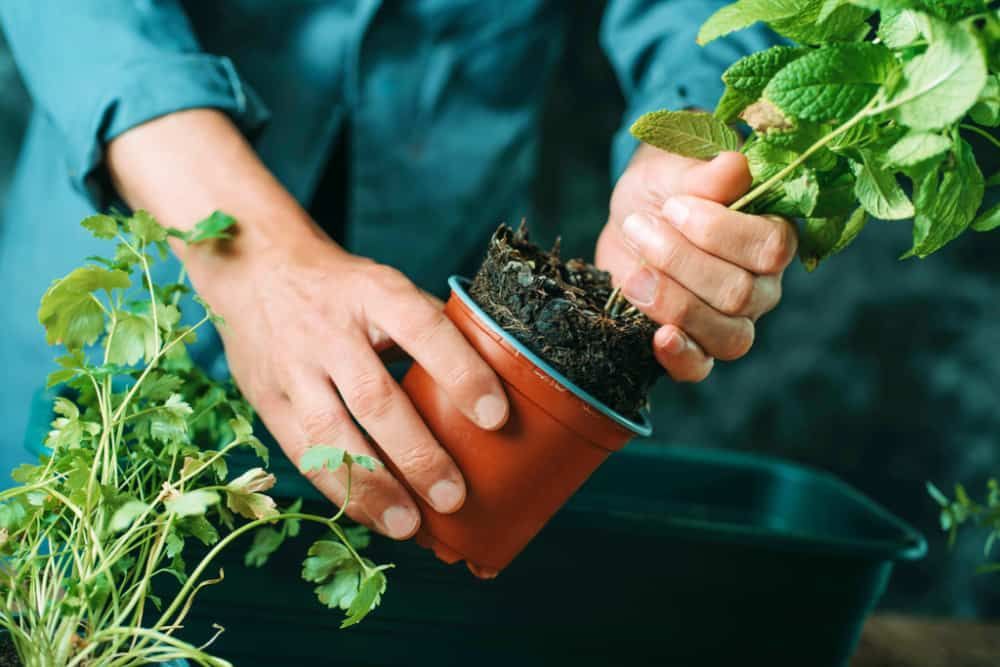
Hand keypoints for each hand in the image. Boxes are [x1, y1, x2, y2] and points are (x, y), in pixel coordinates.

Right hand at [106, 109, 509, 539]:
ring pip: (332, 435)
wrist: (256, 268)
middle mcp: (329, 330)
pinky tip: (370, 516)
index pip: (424, 330)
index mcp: (373, 293)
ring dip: (373, 487)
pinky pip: (302, 452)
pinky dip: (339, 489)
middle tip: (455, 497)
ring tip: (410, 525)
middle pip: (375, 398)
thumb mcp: (386, 285)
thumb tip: (491, 381)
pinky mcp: (266, 397)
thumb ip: (430, 327)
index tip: (496, 417)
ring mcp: (292, 366)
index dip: (462, 373)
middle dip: (417, 455)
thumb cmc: (343, 288)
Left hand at [596, 144, 797, 381]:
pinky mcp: (695, 346)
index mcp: (772, 237)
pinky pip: (701, 368)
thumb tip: (735, 167)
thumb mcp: (674, 171)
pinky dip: (681, 357)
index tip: (672, 206)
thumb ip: (704, 175)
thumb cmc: (664, 190)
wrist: (633, 219)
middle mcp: (763, 286)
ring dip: (674, 304)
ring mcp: (733, 322)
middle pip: (740, 293)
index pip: (770, 247)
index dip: (718, 230)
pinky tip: (658, 337)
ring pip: (729, 335)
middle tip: (639, 227)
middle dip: (680, 260)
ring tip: (635, 274)